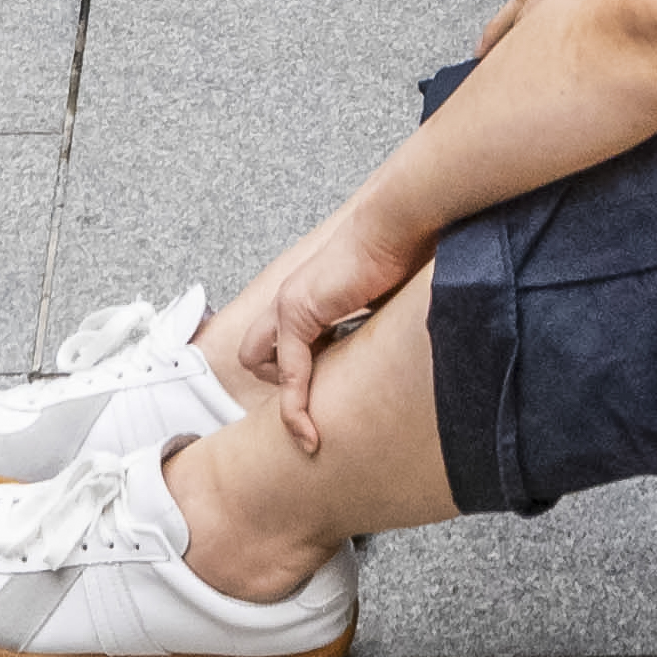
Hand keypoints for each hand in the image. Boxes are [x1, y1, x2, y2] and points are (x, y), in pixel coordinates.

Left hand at [226, 192, 435, 452]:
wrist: (398, 224)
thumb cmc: (400, 255)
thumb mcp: (379, 302)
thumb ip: (365, 324)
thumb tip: (387, 349)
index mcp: (306, 297)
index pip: (279, 346)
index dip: (296, 373)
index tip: (325, 399)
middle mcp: (289, 299)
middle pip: (256, 357)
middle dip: (283, 383)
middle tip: (317, 408)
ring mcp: (289, 304)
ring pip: (259, 365)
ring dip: (286, 397)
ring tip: (312, 428)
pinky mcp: (299, 312)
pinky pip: (288, 371)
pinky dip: (295, 407)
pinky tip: (309, 431)